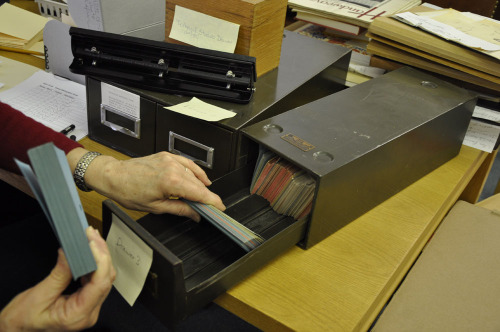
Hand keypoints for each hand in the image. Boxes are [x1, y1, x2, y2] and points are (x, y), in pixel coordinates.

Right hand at [0, 227, 114, 330]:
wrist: (16, 331)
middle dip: (100, 253)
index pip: (100, 283)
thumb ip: (59, 274)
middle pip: (105, 278)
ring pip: (103, 277)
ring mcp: (89, 308)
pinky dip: (93, 264)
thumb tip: (70, 253)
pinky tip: (88, 252)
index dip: (100, 260)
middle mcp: (89, 313)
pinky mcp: (86, 301)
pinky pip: (96, 280)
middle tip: (90, 234)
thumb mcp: (38, 296)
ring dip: (98, 256)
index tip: (92, 242)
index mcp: (78, 315)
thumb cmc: (23, 322)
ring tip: (89, 238)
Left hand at [82, 150, 225, 219]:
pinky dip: (195, 171)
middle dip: (207, 196)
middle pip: (199, 184)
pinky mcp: (167, 156)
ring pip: (194, 174)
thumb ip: (180, 210)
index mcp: (170, 182)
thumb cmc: (128, 192)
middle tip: (213, 208)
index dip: (212, 202)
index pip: (199, 193)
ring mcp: (170, 160)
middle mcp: (172, 168)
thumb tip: (195, 214)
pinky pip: (187, 163)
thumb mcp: (156, 207)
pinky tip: (201, 179)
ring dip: (201, 186)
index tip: (220, 208)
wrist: (114, 176)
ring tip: (205, 197)